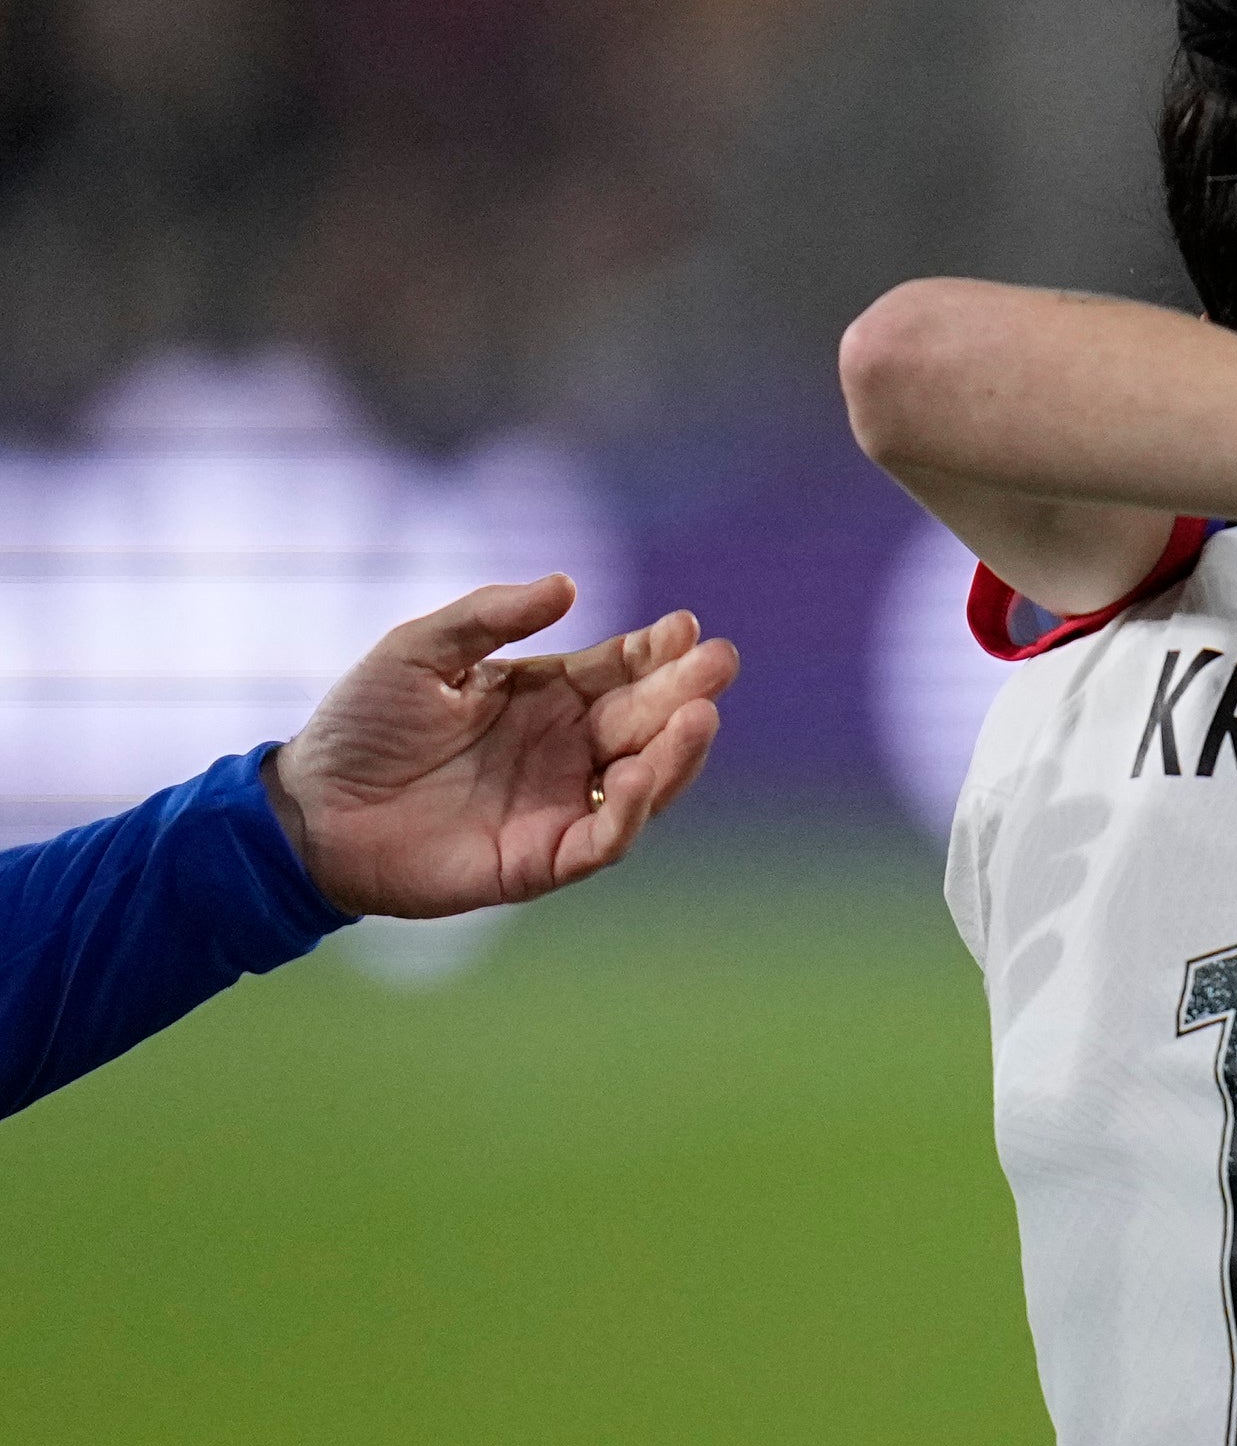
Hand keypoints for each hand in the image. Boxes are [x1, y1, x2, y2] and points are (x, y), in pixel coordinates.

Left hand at [266, 576, 739, 916]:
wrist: (307, 809)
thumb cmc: (362, 724)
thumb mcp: (420, 649)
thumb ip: (491, 617)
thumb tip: (568, 585)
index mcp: (548, 696)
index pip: (622, 670)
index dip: (658, 650)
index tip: (685, 626)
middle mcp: (567, 750)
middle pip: (647, 720)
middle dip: (688, 692)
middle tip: (720, 664)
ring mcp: (559, 805)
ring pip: (645, 781)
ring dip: (678, 752)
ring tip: (700, 717)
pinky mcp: (541, 859)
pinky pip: (604, 839)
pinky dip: (632, 811)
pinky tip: (642, 774)